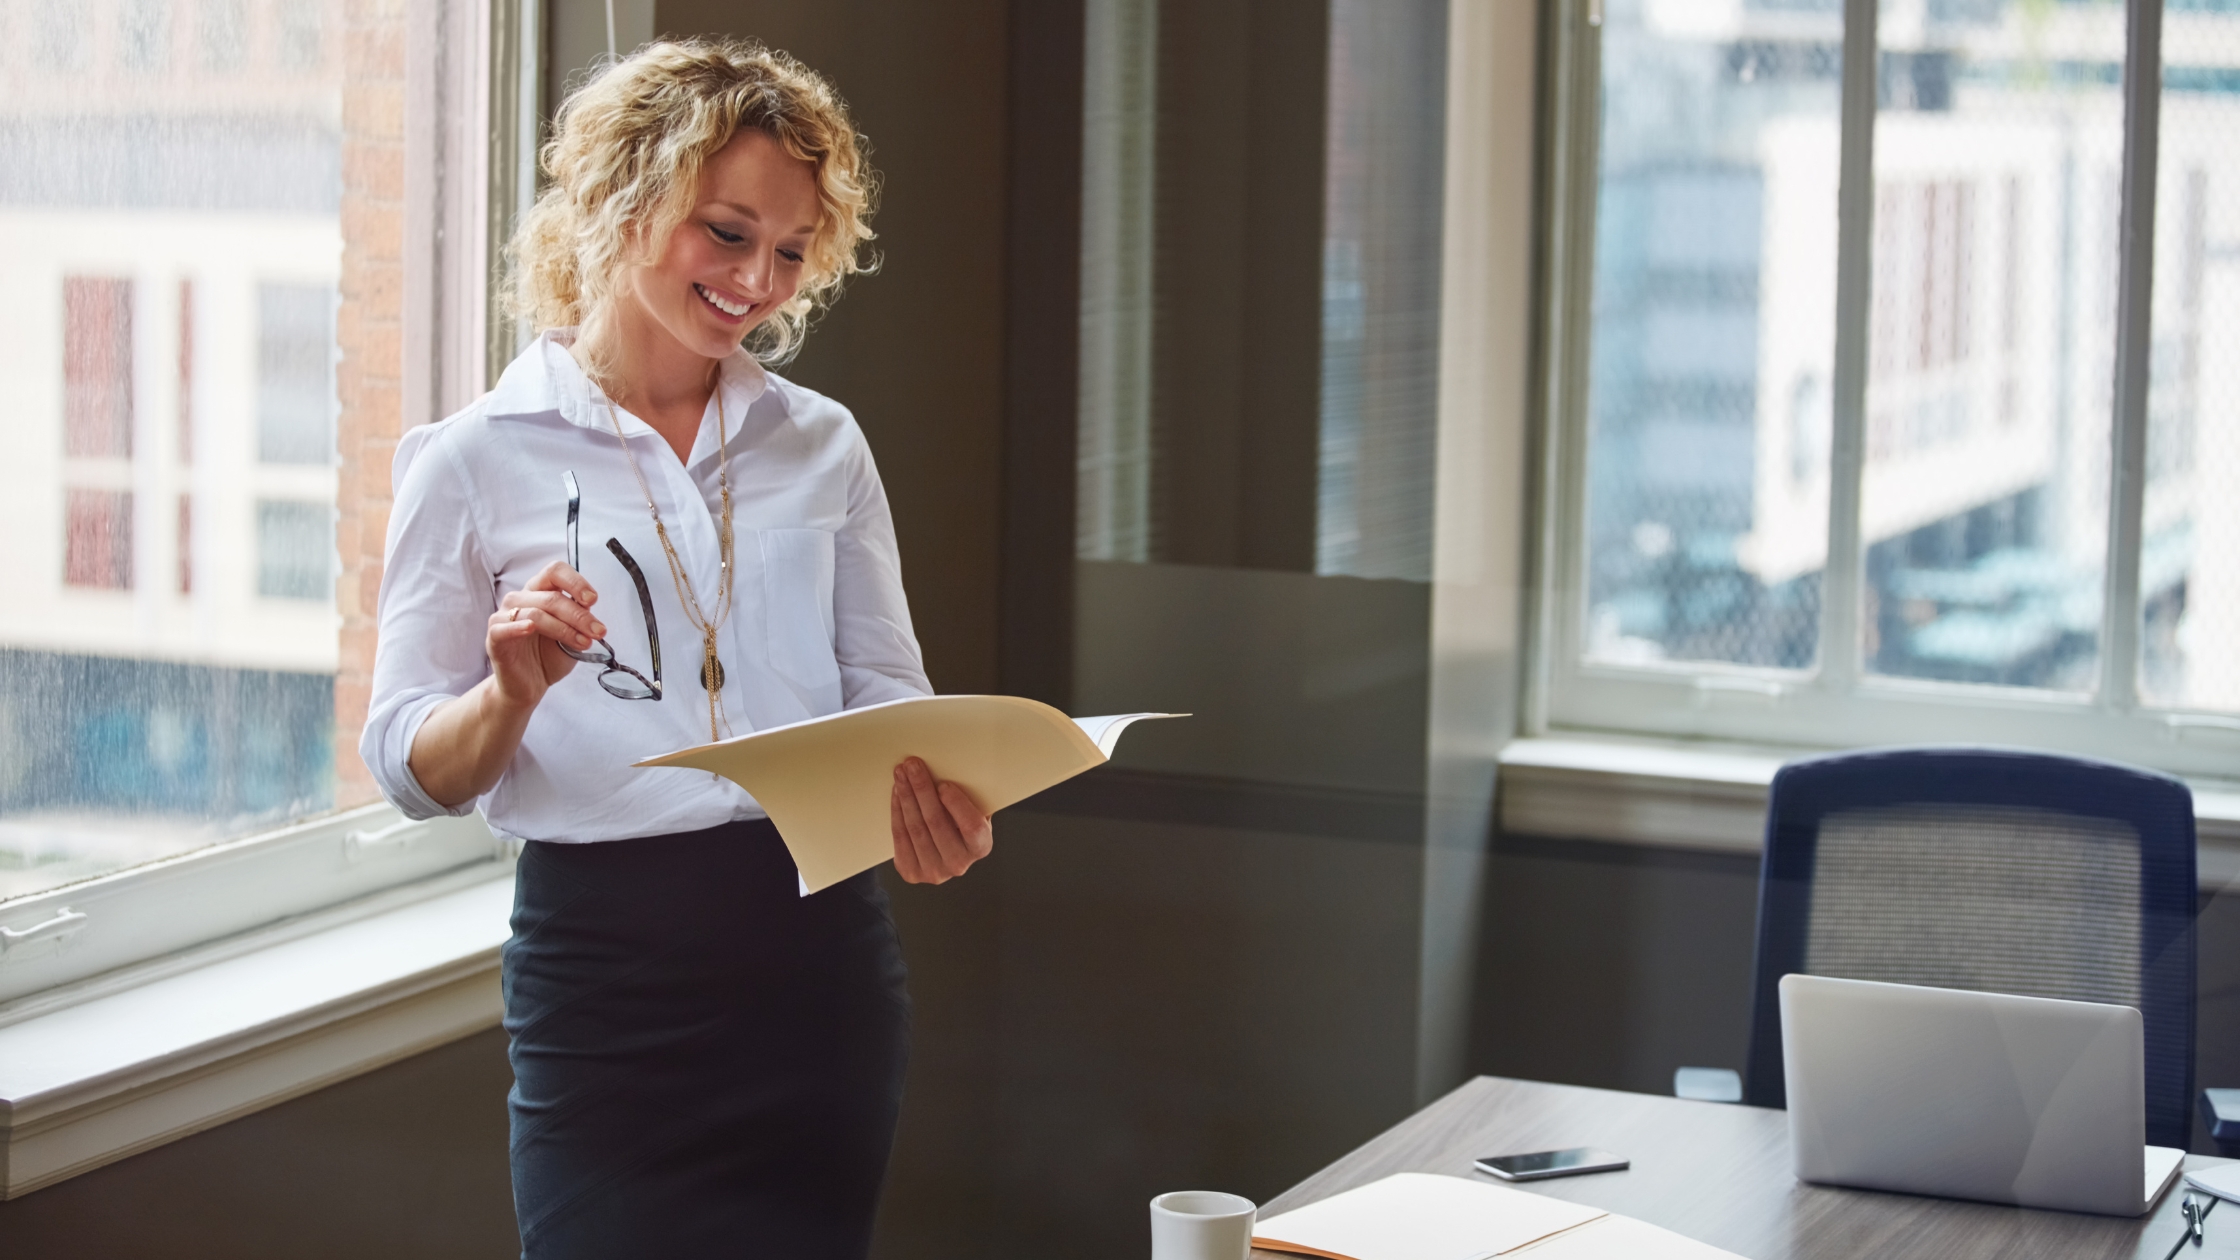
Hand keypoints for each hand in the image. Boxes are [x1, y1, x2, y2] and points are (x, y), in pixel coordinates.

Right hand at [486, 561, 604, 711]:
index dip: (575, 582)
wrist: (529, 685)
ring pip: (536, 613)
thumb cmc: (548, 657)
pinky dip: (518, 626)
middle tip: (597, 631)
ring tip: (583, 643)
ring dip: (564, 628)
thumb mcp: (572, 634)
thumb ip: (578, 617)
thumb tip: (589, 605)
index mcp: (539, 592)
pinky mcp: (494, 637)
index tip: (593, 600)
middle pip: (551, 597)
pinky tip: (531, 628)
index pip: (555, 572)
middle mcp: (520, 599)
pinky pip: (504, 627)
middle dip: (579, 615)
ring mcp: (504, 616)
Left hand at [890, 757, 993, 883]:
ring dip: (905, 795)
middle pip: (936, 822)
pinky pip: (900, 836)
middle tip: (913, 766)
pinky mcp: (911, 872)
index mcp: (980, 846)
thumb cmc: (960, 823)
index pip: (972, 826)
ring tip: (901, 774)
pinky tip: (897, 793)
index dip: (957, 805)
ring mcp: (933, 871)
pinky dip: (897, 810)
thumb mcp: (975, 810)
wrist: (943, 853)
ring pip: (914, 827)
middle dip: (922, 789)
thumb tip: (954, 768)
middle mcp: (958, 863)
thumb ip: (969, 797)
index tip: (944, 784)